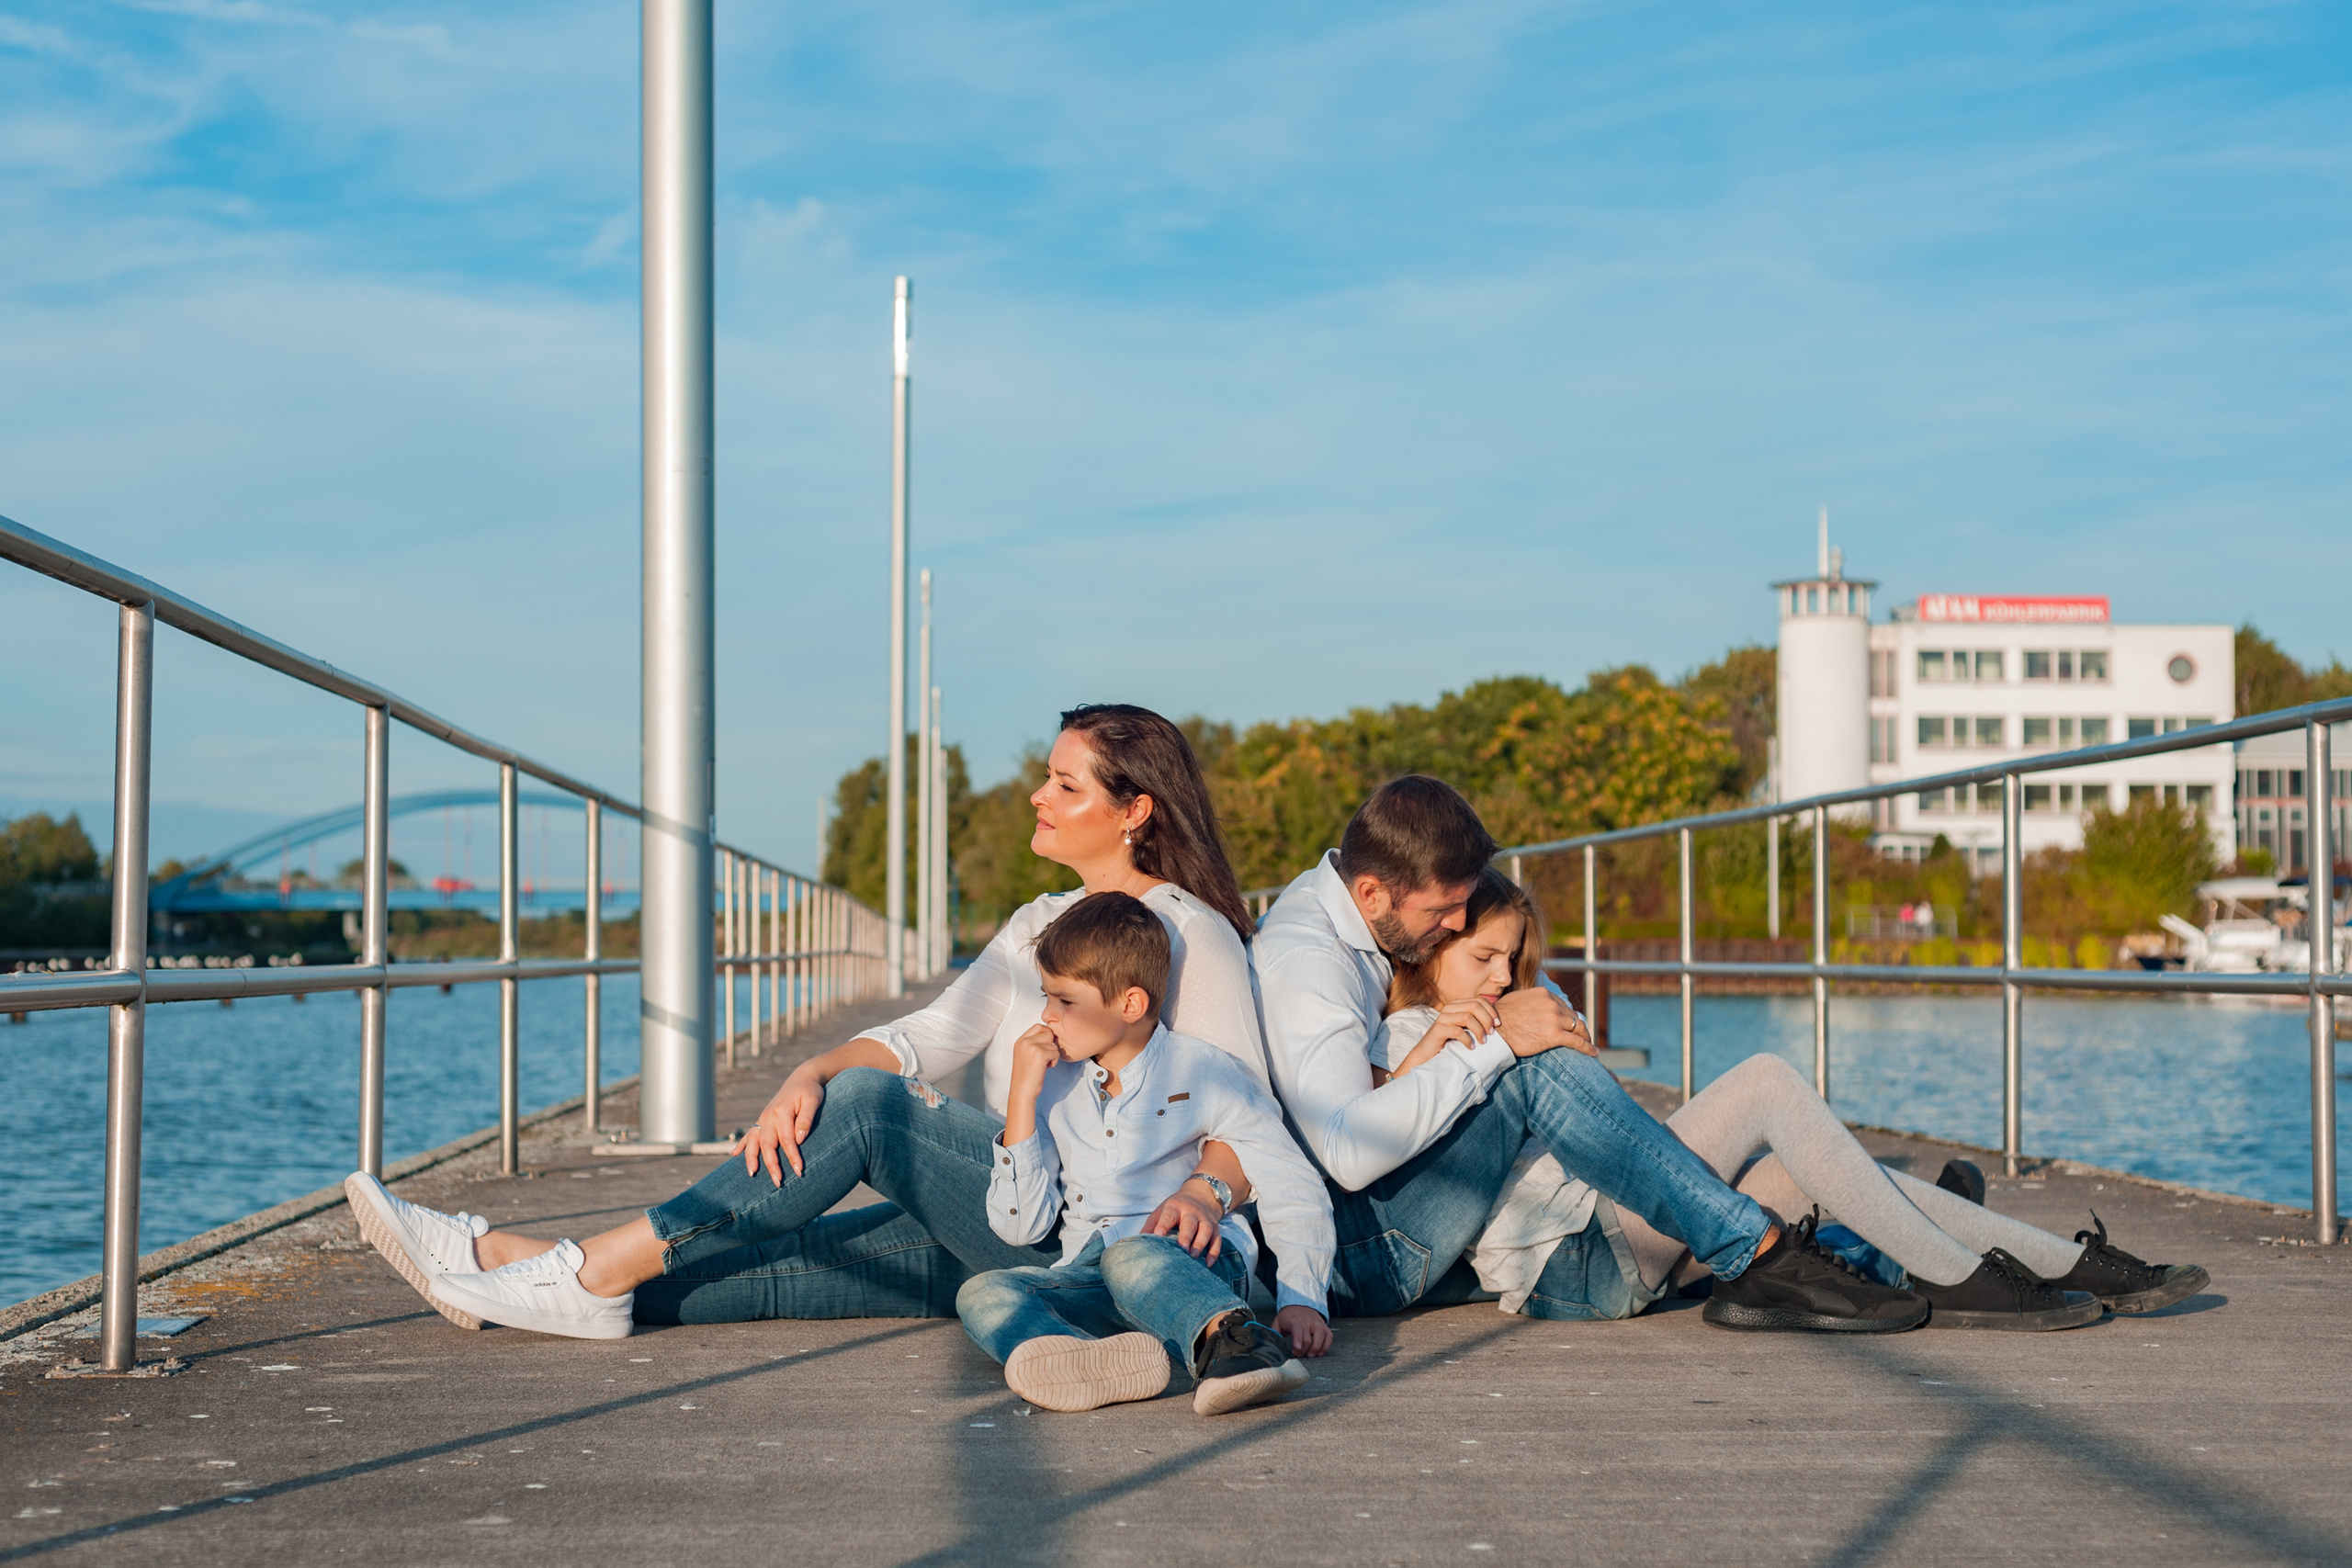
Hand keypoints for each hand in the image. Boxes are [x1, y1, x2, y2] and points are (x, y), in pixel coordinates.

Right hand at [743, 1068, 826, 1184]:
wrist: (802, 1078)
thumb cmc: (810, 1091)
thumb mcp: (813, 1101)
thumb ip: (806, 1119)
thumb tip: (799, 1139)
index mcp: (781, 1112)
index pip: (787, 1140)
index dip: (792, 1157)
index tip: (799, 1171)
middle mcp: (768, 1116)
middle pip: (768, 1145)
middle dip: (772, 1165)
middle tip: (778, 1183)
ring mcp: (763, 1118)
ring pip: (753, 1142)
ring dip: (751, 1158)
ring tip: (752, 1174)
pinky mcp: (762, 1120)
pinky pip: (749, 1134)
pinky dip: (741, 1145)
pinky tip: (734, 1155)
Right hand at [1010, 1022, 1061, 1080]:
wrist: (1022, 1091)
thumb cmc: (1026, 1075)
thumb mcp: (1024, 1054)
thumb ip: (1033, 1042)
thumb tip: (1050, 1032)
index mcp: (1020, 1040)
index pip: (1038, 1026)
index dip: (1046, 1035)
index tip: (1044, 1048)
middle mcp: (1025, 1041)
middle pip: (1048, 1033)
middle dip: (1050, 1045)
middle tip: (1043, 1057)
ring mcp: (1032, 1047)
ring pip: (1053, 1044)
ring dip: (1052, 1055)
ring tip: (1043, 1064)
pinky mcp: (1040, 1055)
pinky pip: (1056, 1053)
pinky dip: (1054, 1062)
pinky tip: (1045, 1068)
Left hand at [1142, 1183, 1224, 1260]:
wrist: (1201, 1196)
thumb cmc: (1175, 1209)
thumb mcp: (1161, 1211)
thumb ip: (1150, 1226)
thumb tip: (1137, 1244)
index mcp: (1174, 1207)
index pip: (1169, 1216)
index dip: (1163, 1225)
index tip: (1158, 1235)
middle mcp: (1191, 1212)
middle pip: (1190, 1223)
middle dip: (1186, 1236)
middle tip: (1182, 1248)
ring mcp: (1205, 1220)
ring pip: (1206, 1231)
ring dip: (1200, 1244)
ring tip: (1193, 1256)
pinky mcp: (1216, 1228)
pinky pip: (1217, 1240)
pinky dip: (1214, 1252)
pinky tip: (1208, 1263)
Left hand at [1273, 1305, 1331, 1358]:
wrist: (1300, 1304)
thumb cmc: (1288, 1317)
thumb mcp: (1278, 1322)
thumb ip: (1275, 1333)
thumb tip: (1272, 1345)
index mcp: (1294, 1320)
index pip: (1297, 1329)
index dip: (1297, 1339)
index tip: (1296, 1348)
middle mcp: (1307, 1321)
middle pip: (1308, 1339)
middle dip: (1303, 1351)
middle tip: (1298, 1355)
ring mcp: (1317, 1323)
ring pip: (1321, 1336)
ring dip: (1316, 1349)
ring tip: (1310, 1355)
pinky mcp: (1324, 1326)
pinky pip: (1329, 1336)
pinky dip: (1326, 1346)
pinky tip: (1320, 1353)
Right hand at [1422, 996, 1498, 1054]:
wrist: (1428, 1054)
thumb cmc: (1449, 1042)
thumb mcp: (1464, 1028)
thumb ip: (1475, 1020)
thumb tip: (1496, 1019)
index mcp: (1457, 1005)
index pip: (1479, 1000)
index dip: (1491, 1011)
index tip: (1498, 1024)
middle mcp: (1449, 1008)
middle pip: (1475, 1006)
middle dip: (1487, 1020)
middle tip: (1491, 1033)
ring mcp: (1443, 1018)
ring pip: (1467, 1017)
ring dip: (1479, 1030)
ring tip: (1483, 1042)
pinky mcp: (1438, 1029)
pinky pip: (1458, 1031)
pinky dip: (1468, 1040)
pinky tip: (1471, 1047)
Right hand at [1495, 988, 1595, 1058]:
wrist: (1495, 1034)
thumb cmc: (1501, 1019)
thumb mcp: (1518, 1000)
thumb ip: (1532, 1000)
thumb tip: (1535, 1003)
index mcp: (1544, 993)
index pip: (1563, 1005)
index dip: (1568, 1016)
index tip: (1571, 1024)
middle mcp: (1551, 1004)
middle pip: (1572, 1015)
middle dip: (1578, 1026)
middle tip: (1583, 1035)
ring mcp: (1554, 1019)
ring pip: (1578, 1027)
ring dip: (1585, 1036)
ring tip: (1589, 1044)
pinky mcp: (1554, 1035)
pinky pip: (1577, 1042)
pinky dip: (1588, 1048)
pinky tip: (1594, 1053)